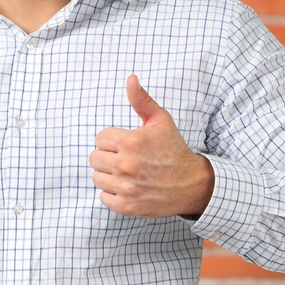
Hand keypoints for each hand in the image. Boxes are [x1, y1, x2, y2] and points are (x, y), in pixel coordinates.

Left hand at [90, 74, 213, 218]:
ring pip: (97, 178)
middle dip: (107, 157)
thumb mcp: (160, 121)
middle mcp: (126, 165)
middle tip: (124, 159)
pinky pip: (103, 197)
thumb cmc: (173, 150)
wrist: (190, 183)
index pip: (99, 139)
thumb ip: (141, 100)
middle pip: (94, 158)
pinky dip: (112, 193)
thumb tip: (130, 79)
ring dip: (108, 175)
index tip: (125, 144)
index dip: (111, 140)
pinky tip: (127, 187)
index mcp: (131, 142)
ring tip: (126, 173)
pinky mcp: (127, 205)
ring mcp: (126, 187)